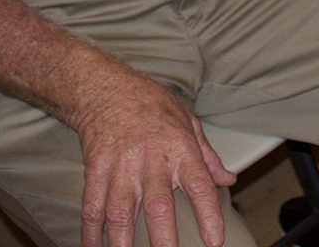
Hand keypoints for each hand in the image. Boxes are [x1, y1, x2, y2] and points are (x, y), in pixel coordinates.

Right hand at [73, 69, 235, 246]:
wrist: (107, 88)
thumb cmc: (151, 104)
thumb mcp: (188, 122)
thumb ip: (208, 157)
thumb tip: (228, 179)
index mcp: (180, 149)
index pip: (200, 185)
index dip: (209, 215)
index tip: (214, 240)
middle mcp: (151, 161)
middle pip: (158, 206)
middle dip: (163, 238)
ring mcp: (121, 167)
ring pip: (121, 212)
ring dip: (122, 242)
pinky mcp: (96, 170)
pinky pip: (92, 206)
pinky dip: (91, 232)